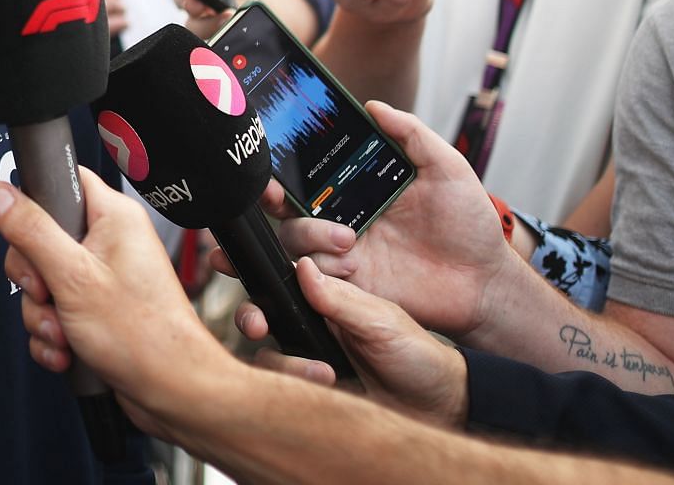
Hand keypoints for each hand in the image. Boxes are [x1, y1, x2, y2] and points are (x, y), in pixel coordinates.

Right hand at [0, 167, 228, 442]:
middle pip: (41, 238)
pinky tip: (67, 349)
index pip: (61, 182)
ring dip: (42, 315)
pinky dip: (53, 334)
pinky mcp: (95, 309)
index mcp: (112, 217)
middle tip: (48, 293)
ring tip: (63, 331)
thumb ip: (30, 231)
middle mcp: (109, 241)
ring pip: (44, 282)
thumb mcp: (73, 277)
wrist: (170, 391)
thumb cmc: (144, 335)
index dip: (34, 206)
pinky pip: (54, 311)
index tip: (27, 236)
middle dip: (34, 279)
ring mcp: (102, 277)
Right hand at [210, 103, 515, 341]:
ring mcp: (345, 255)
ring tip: (347, 239)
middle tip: (281, 198)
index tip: (275, 162)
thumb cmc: (470, 223)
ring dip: (308, 235)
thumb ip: (412, 134)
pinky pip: (315, 278)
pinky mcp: (351, 288)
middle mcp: (344, 218)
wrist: (485, 282)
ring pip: (295, 241)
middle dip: (274, 200)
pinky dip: (318, 271)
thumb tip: (373, 107)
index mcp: (359, 188)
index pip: (311, 174)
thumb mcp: (446, 167)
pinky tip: (344, 264)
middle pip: (289, 208)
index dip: (286, 167)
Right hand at [234, 258, 468, 429]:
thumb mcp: (382, 321)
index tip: (235, 265)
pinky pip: (281, 382)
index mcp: (331, 294)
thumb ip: (341, 298)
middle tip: (258, 325)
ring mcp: (309, 354)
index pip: (285, 270)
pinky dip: (296, 382)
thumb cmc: (418, 356)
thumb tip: (300, 265)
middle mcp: (313, 321)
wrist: (438, 408)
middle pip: (261, 309)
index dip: (259, 265)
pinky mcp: (311, 386)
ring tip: (323, 371)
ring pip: (266, 349)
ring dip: (285, 360)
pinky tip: (327, 383)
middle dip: (251, 315)